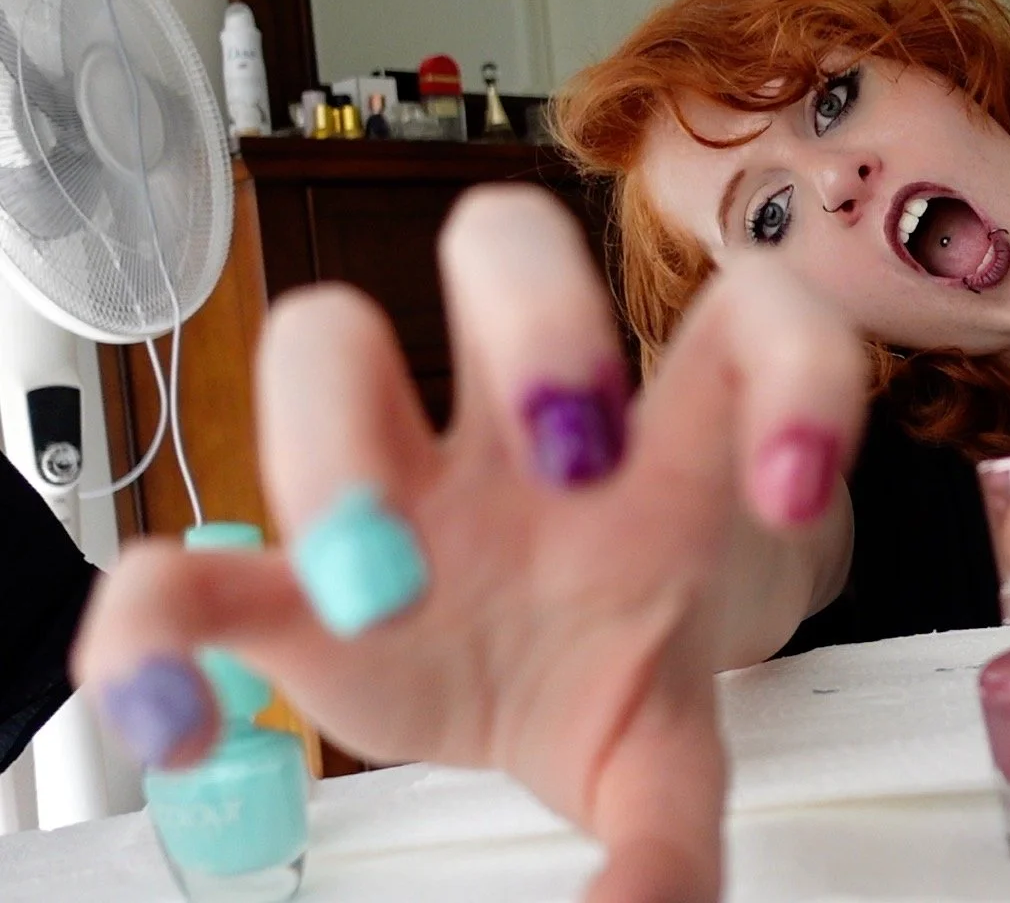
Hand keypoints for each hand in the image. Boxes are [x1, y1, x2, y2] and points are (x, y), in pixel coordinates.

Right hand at [72, 188, 867, 901]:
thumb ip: (677, 834)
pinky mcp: (288, 576)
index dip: (788, 367)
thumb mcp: (675, 745)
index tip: (792, 488)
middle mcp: (523, 429)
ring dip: (336, 441)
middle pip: (506, 243)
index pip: (747, 319)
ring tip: (387, 584)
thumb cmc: (636, 650)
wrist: (567, 682)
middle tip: (575, 453)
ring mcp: (398, 479)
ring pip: (324, 340)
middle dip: (541, 318)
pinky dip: (149, 633)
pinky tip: (182, 722)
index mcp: (660, 446)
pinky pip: (177, 565)